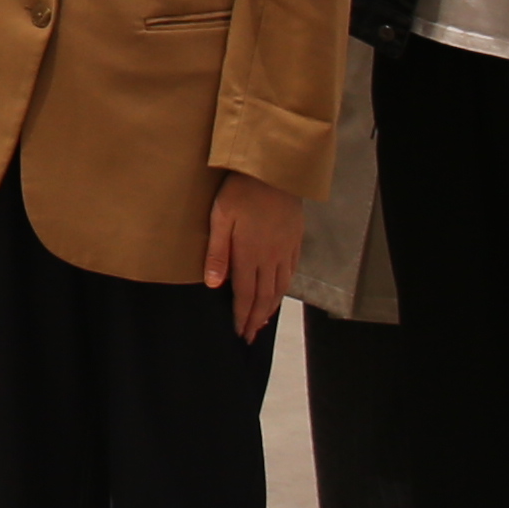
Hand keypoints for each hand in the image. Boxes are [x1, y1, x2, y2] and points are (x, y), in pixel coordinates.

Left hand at [203, 173, 302, 340]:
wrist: (275, 171)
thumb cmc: (241, 192)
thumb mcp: (220, 219)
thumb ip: (217, 253)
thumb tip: (214, 285)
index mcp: (250, 254)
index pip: (246, 294)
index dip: (242, 316)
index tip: (239, 332)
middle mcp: (271, 257)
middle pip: (265, 296)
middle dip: (256, 319)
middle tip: (250, 336)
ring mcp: (285, 250)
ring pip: (280, 287)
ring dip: (270, 308)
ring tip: (263, 321)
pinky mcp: (294, 240)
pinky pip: (290, 272)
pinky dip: (284, 289)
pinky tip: (279, 293)